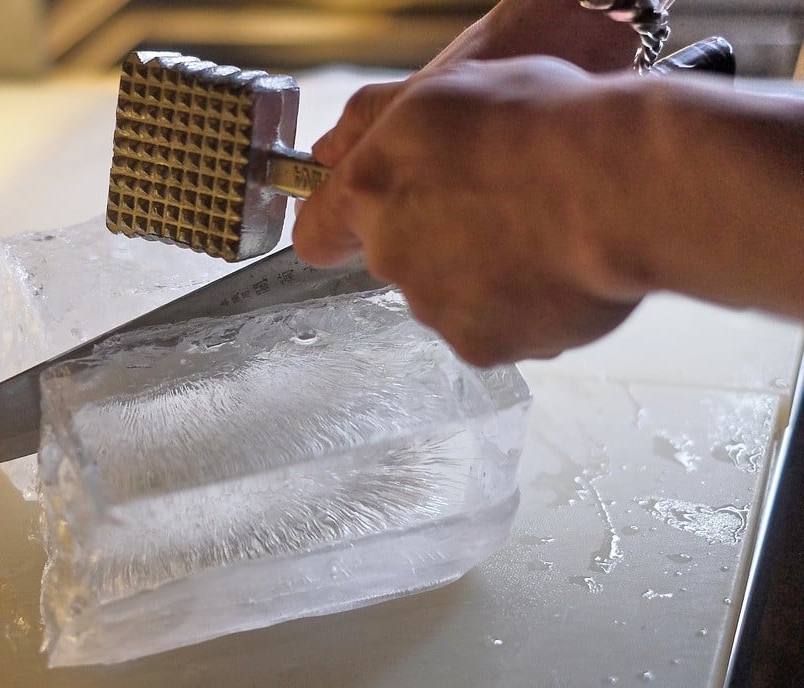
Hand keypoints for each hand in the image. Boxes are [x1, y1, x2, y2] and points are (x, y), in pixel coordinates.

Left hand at [293, 57, 645, 365]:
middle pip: (399, 258)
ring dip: (482, 273)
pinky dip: (522, 308)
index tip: (361, 221)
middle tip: (499, 203)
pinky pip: (496, 328)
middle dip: (436, 237)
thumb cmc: (542, 125)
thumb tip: (332, 150)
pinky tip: (559, 269)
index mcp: (371, 189)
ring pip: (450, 295)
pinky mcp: (482, 347)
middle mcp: (391, 256)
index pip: (317, 233)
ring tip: (541, 232)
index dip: (338, 226)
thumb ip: (376, 123)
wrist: (621, 188)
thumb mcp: (446, 91)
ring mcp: (435, 308)